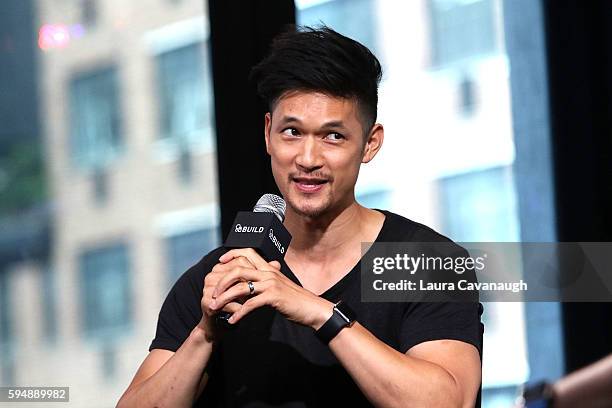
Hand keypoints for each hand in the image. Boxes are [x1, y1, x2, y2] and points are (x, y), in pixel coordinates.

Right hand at [196, 255, 257, 342]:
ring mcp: (208, 288)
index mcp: (222, 267)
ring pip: (233, 288)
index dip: (255, 268)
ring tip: (254, 303)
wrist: (219, 324)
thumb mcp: (249, 287)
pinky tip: (243, 314)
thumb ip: (261, 273)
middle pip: (237, 272)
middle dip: (251, 283)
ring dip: (245, 297)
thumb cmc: (235, 303)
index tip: (263, 278)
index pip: (240, 259)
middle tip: (261, 291)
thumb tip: (277, 264)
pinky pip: (227, 304)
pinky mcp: (207, 302)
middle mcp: (213, 274)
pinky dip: (238, 309)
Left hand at [210, 248, 333, 328]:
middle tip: (213, 293)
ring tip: (216, 308)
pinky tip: (232, 321)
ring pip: (240, 287)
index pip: (247, 252)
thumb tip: (254, 282)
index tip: (219, 263)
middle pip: (238, 270)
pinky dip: (238, 314)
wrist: (312, 308)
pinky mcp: (273, 297)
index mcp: (269, 268)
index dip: (231, 254)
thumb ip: (267, 280)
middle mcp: (269, 272)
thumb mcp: (280, 285)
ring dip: (225, 298)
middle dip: (221, 281)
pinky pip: (250, 304)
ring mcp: (271, 284)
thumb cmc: (296, 299)